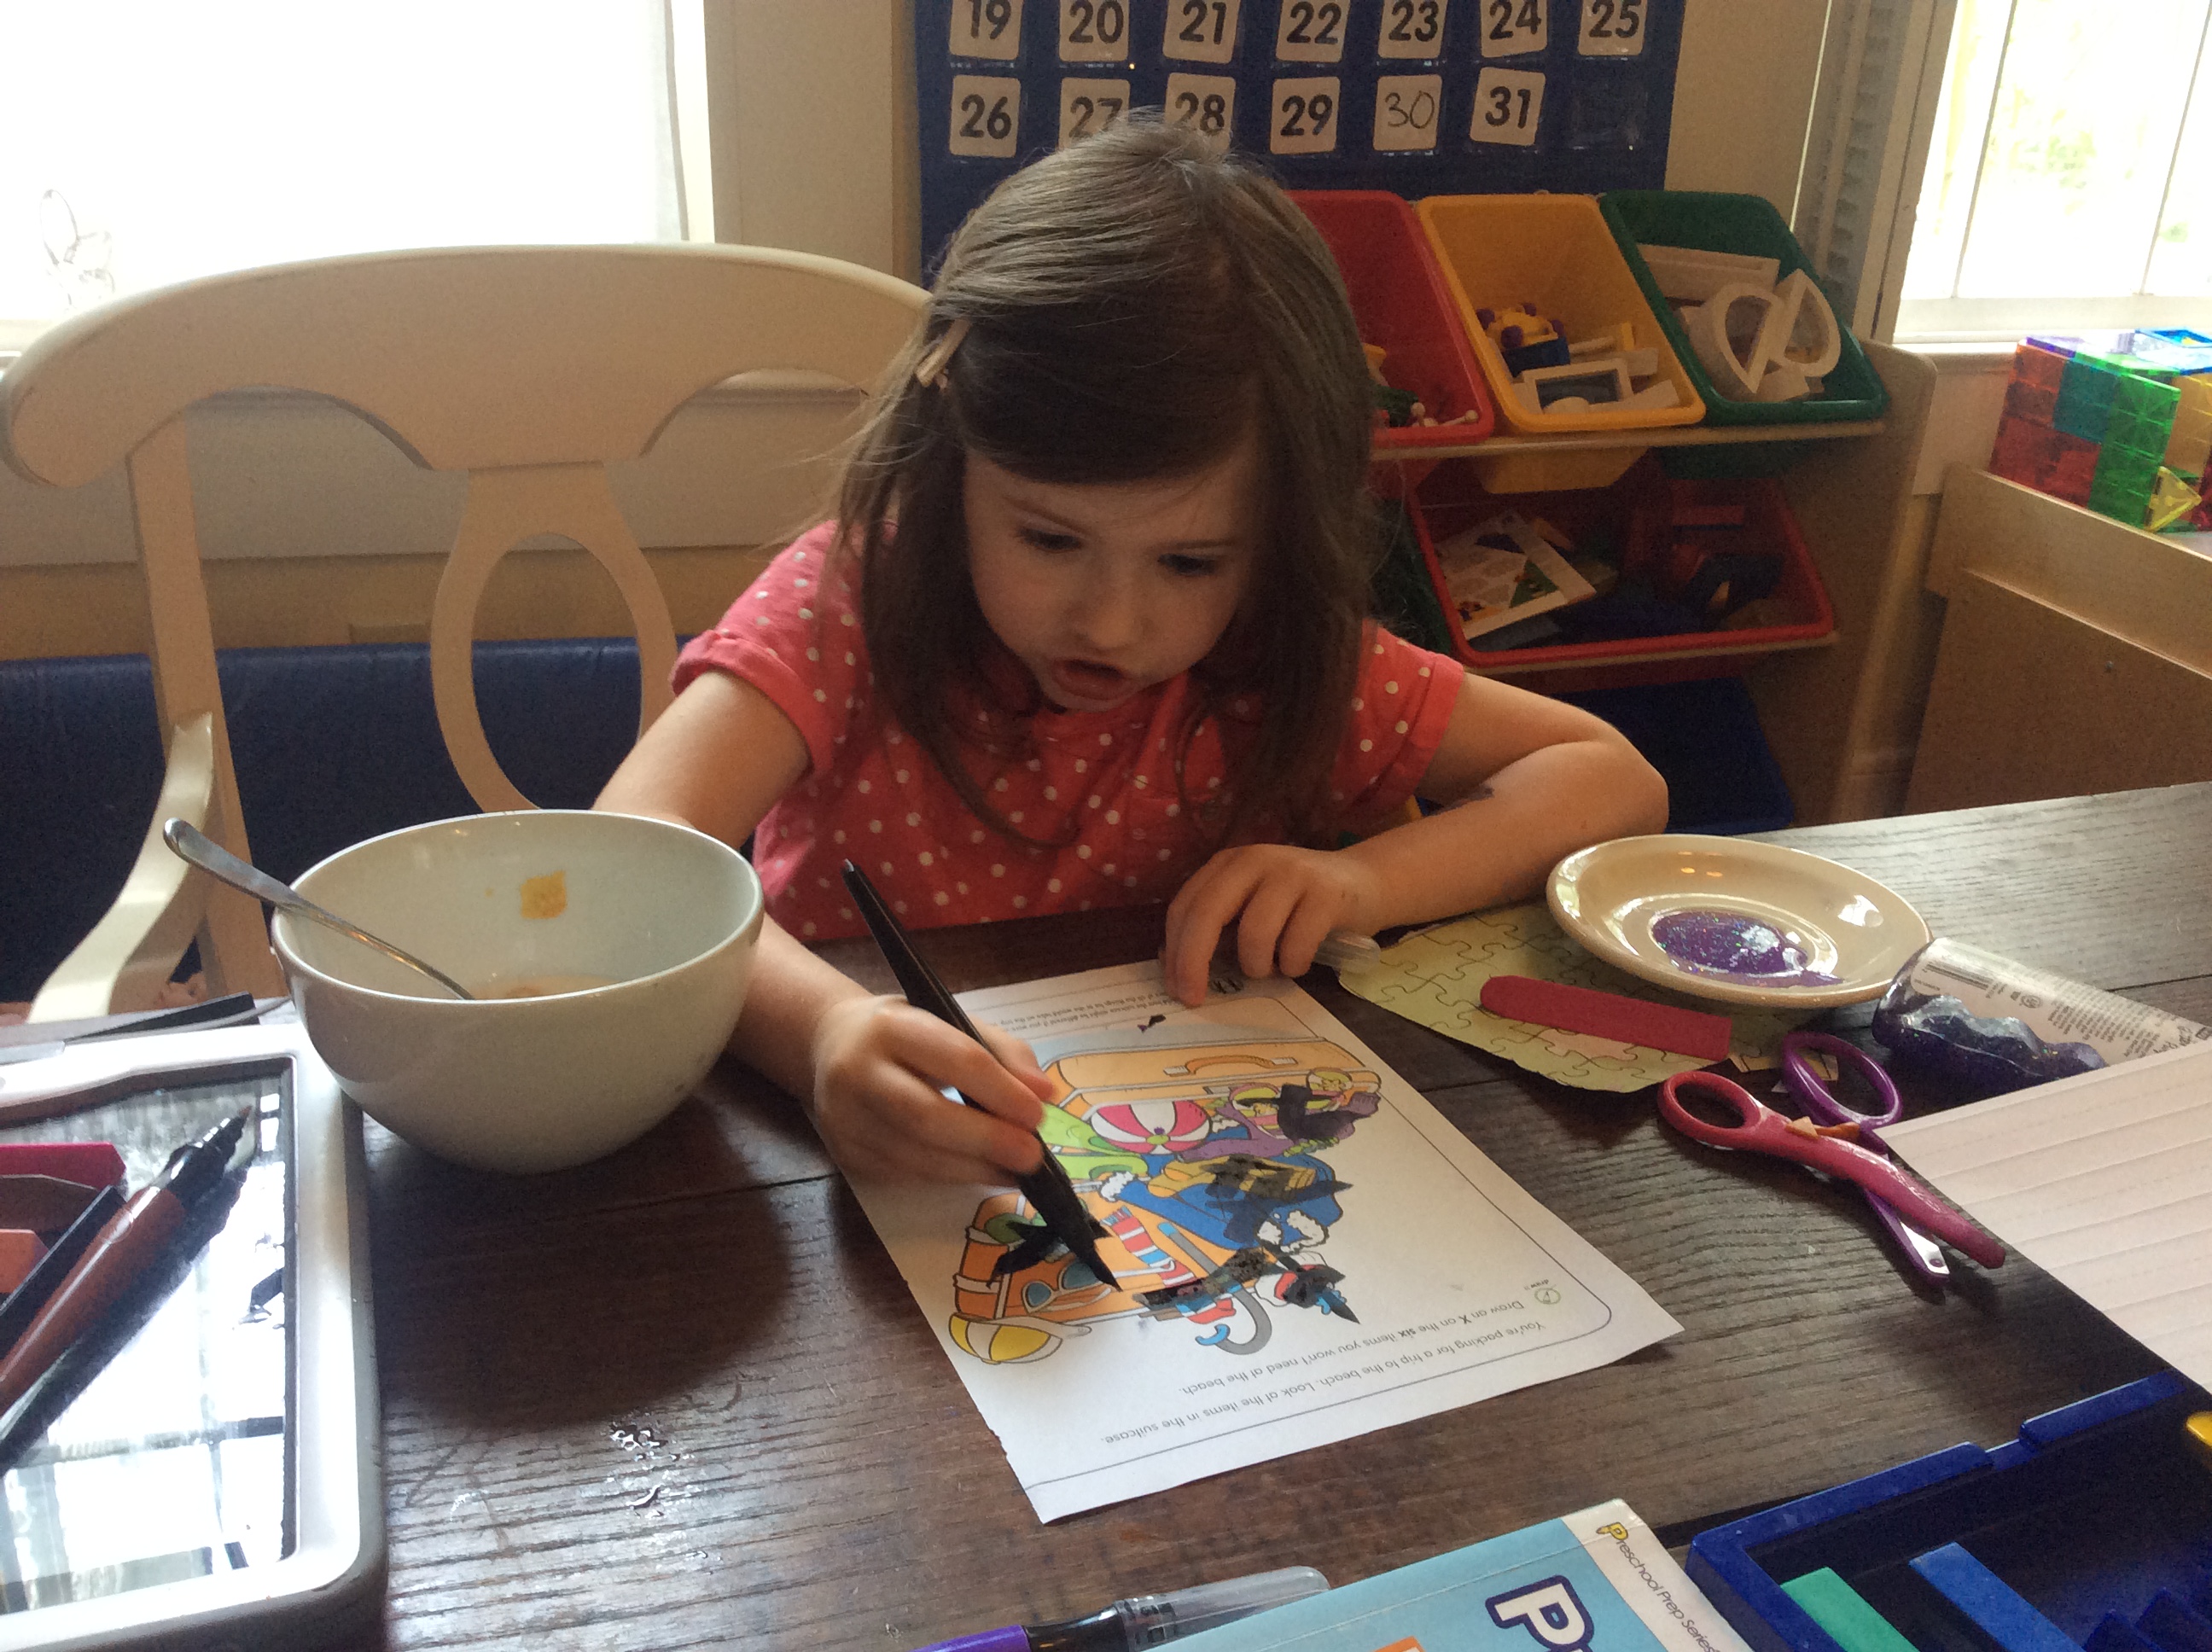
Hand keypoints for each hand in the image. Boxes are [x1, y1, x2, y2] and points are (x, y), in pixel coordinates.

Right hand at [806, 995, 1053, 1183]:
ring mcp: (843, 1116)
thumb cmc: (907, 1033)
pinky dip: (948, 1177)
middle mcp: (857, 1070)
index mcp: (891, 1026)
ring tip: (1014, 1170)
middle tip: (1031, 1157)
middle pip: (926, 1116)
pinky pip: (903, 1174)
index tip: (1038, 1114)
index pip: (954, 1059)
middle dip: (987, 1140)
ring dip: (973, 1168)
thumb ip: (1004, 1052)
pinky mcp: (844, 1152)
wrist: (831, 1044)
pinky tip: (980, 1172)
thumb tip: (1045, 1094)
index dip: (1001, 1091)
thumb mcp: (953, 1020)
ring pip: (915, 1155)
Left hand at [1162, 844, 1380, 1005]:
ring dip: (1257, 966)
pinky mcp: (1326, 894)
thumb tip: (1179, 972)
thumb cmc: (1299, 905)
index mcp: (1229, 864)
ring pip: (1254, 933)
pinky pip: (1296, 944)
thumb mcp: (1253, 906)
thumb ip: (1220, 927)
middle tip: (1194, 998)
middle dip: (1194, 961)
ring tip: (1271, 969)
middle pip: (1208, 913)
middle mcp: (1255, 861)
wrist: (1366, 883)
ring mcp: (1292, 874)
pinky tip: (1298, 963)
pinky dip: (1292, 965)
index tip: (1175, 988)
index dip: (1175, 950)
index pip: (1186, 906)